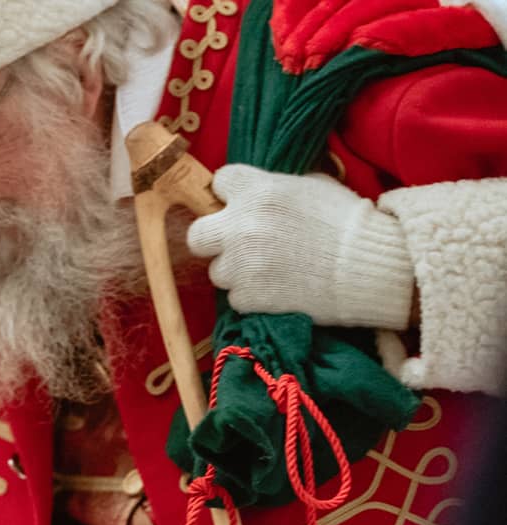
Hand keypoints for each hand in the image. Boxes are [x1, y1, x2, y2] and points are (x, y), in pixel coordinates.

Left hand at [187, 164, 414, 328]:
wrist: (373, 268)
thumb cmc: (349, 223)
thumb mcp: (313, 186)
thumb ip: (275, 187)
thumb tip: (257, 191)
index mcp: (258, 190)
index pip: (220, 182)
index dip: (232, 194)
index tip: (243, 204)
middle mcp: (241, 226)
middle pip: (197, 234)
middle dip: (214, 239)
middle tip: (237, 245)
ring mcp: (241, 264)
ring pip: (217, 271)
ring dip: (237, 272)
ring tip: (270, 270)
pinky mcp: (248, 296)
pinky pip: (235, 297)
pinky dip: (252, 296)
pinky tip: (278, 289)